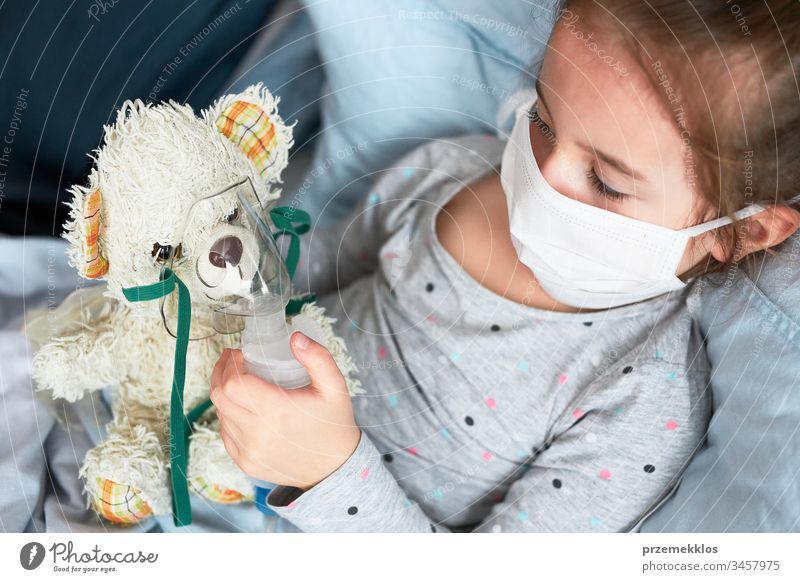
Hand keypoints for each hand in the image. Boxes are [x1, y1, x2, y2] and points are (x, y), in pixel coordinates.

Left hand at [210, 332, 360, 490]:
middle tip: (233, 362)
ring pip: (220, 414)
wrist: (334, 468)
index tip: (239, 354)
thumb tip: (295, 337)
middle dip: (221, 373)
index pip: (233, 383)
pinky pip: (225, 433)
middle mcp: (258, 434)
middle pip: (220, 396)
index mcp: (277, 412)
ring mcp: (249, 452)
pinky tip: (243, 408)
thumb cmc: (333, 424)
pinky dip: (228, 416)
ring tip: (239, 383)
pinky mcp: (246, 463)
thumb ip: (318, 358)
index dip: (230, 364)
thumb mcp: (334, 386)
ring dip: (225, 394)